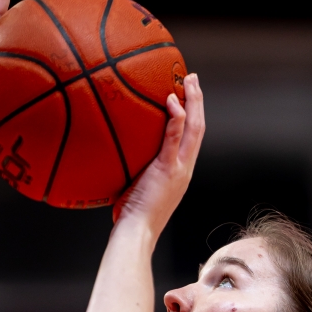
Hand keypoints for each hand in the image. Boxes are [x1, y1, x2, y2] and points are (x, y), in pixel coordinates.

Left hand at [112, 73, 204, 236]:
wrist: (136, 233)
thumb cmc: (130, 216)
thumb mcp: (134, 186)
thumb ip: (132, 168)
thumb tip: (112, 152)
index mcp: (179, 171)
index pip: (190, 138)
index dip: (192, 115)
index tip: (186, 95)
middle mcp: (184, 168)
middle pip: (198, 128)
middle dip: (198, 100)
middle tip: (192, 78)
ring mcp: (179, 169)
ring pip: (194, 129)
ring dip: (194, 102)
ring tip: (188, 80)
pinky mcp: (169, 171)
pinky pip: (175, 139)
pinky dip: (177, 119)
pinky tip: (172, 100)